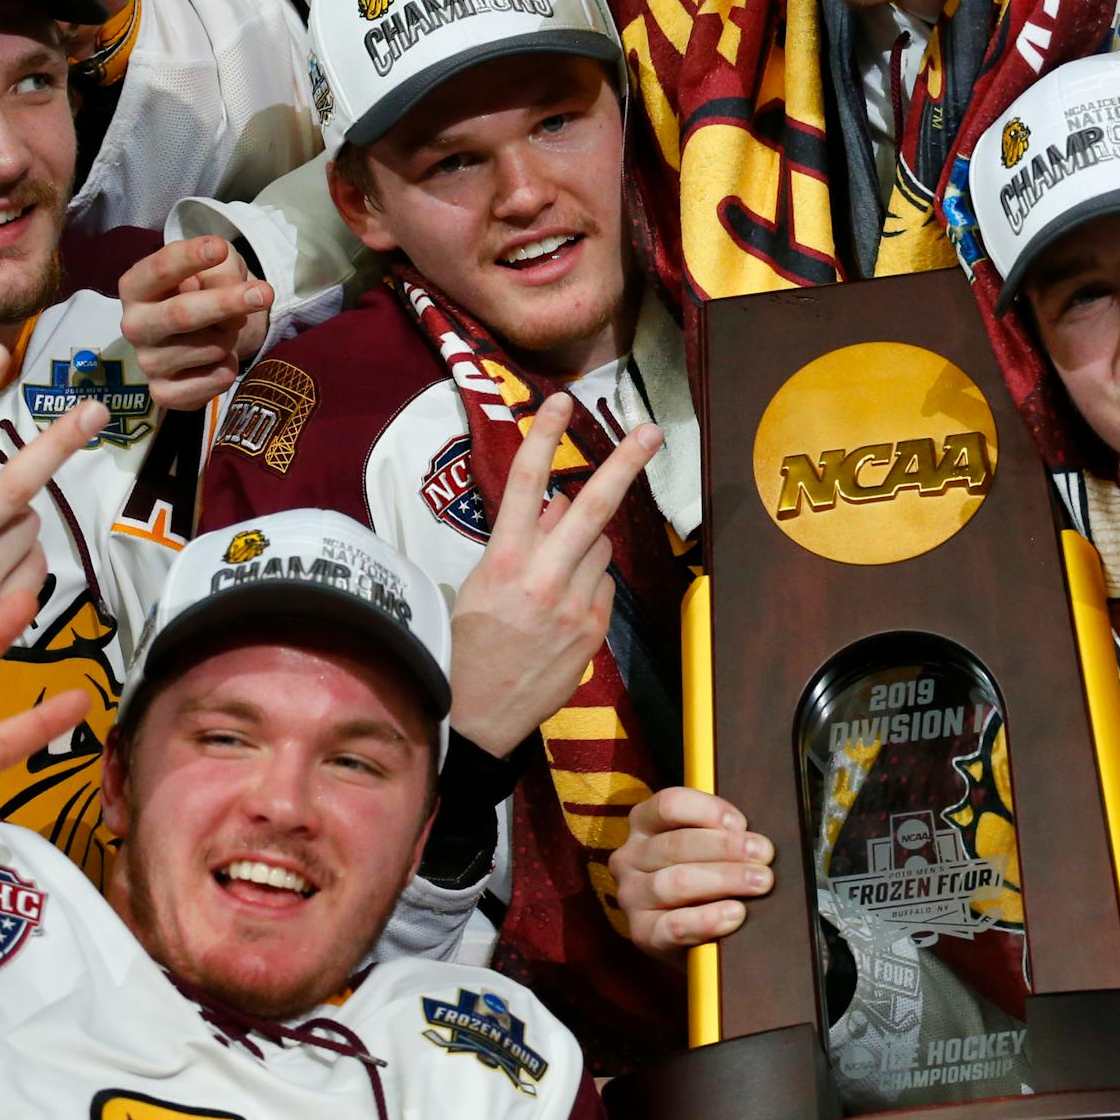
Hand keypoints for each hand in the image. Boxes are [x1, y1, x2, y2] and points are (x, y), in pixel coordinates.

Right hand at [118, 236, 272, 408]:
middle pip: (182, 314)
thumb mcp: (215, 267)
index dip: (190, 258)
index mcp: (135, 287)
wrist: (206, 333)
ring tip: (225, 330)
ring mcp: (147, 362)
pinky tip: (220, 361)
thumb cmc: (205, 291)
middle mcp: (133, 325)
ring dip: (231, 336)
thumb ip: (220, 273)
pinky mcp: (163, 393)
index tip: (221, 248)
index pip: (159, 269)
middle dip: (225, 303)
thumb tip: (228, 299)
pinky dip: (227, 369)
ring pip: (209, 347)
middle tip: (265, 293)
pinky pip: (210, 382)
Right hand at [447, 394, 661, 757]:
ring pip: (600, 546)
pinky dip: (589, 583)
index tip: (559, 402)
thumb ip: (521, 541)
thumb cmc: (467, 646)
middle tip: (652, 431)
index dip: (543, 439)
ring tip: (553, 576)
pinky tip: (562, 610)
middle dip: (626, 463)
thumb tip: (555, 504)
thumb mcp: (480, 585)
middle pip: (593, 506)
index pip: (524, 485)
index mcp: (502, 561)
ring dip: (587, 544)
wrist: (477, 716)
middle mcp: (542, 577)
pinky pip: (602, 584)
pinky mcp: (593, 629)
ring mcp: (573, 604)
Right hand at [610, 786, 773, 959]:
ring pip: (677, 881)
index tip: (742, 823)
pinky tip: (735, 913)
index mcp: (643, 824)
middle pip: (678, 844)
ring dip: (724, 879)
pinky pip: (674, 925)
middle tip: (765, 855)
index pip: (668, 805)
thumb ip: (719, 834)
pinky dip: (708, 919)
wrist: (692, 941)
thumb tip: (755, 836)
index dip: (707, 810)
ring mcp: (632, 897)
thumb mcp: (703, 849)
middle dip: (727, 848)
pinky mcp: (641, 933)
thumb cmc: (702, 881)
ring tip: (759, 883)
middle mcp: (630, 857)